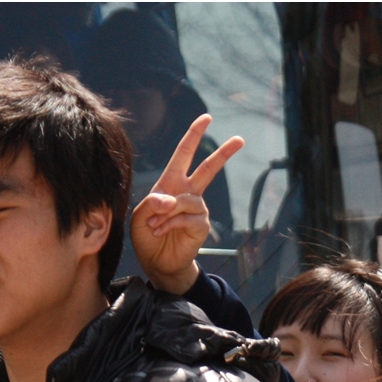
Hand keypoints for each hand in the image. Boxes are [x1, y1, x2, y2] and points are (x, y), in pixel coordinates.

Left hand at [131, 114, 243, 296]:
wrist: (157, 263)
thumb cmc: (147, 236)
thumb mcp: (140, 215)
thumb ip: (152, 203)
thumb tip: (170, 198)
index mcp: (172, 183)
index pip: (184, 154)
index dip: (194, 135)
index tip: (207, 118)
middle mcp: (188, 193)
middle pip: (209, 169)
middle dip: (224, 153)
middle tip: (240, 139)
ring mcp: (197, 209)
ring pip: (187, 200)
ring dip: (166, 213)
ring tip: (155, 226)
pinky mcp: (201, 226)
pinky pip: (188, 217)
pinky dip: (172, 223)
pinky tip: (162, 231)